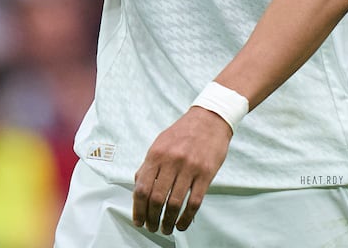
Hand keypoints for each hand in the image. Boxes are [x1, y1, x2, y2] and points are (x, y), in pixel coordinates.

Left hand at [133, 107, 231, 234]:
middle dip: (152, 218)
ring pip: (175, 203)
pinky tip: (182, 224)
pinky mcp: (206, 173)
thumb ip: (148, 165)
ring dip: (168, 221)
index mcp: (156, 154)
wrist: (209, 118)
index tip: (138, 221)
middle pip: (157, 198)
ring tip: (166, 229)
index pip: (142, 188)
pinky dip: (187, 217)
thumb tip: (138, 188)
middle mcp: (171, 161)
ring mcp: (190, 168)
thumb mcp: (159, 144)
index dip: (138, 209)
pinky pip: (195, 202)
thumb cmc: (182, 133)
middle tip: (152, 228)